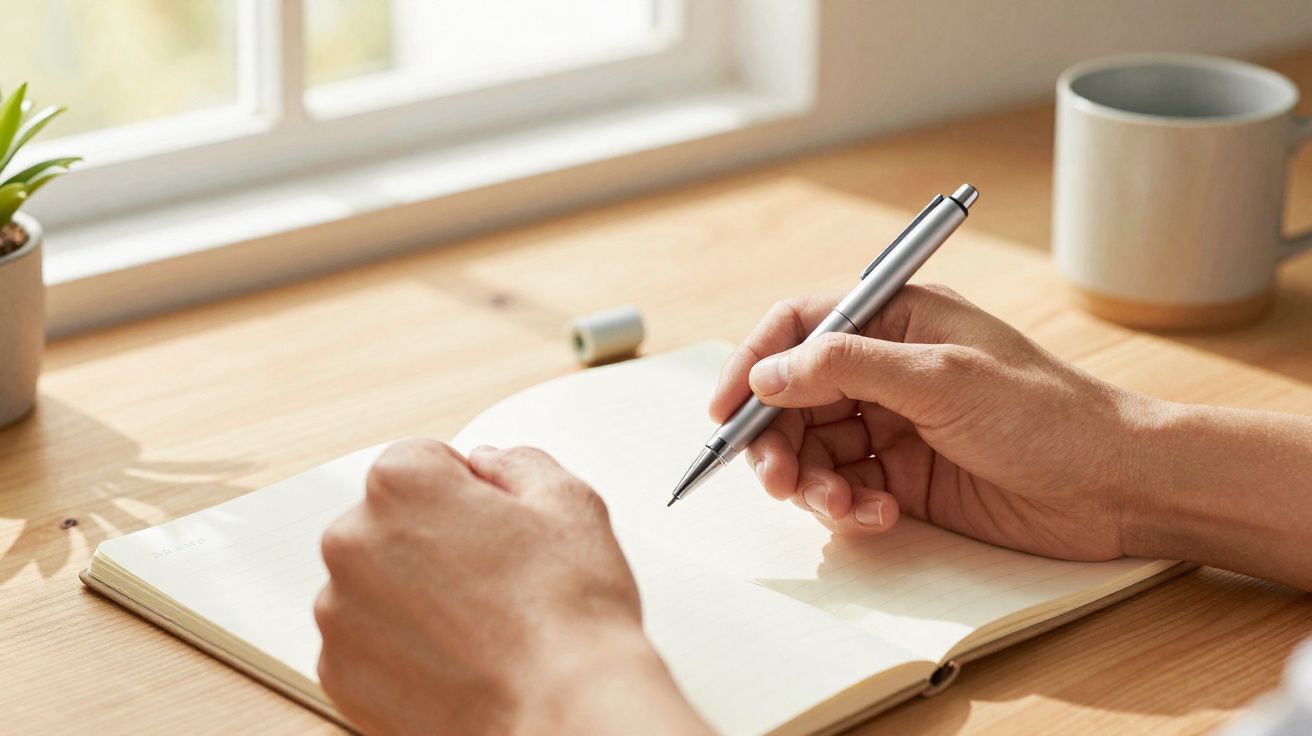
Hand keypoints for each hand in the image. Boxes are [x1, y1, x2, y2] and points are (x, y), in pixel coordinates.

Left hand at [315, 439, 708, 734]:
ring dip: (413, 595)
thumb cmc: (568, 615)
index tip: (497, 527)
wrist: (560, 710)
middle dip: (433, 540)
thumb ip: (518, 464)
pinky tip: (455, 659)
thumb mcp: (569, 503)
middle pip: (391, 521)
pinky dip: (400, 647)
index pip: (424, 461)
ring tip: (478, 625)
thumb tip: (490, 465)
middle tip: (493, 578)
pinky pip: (366, 641)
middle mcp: (352, 540)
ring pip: (376, 583)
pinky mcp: (339, 672)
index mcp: (401, 483)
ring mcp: (339, 610)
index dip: (469, 492)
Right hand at [710, 284, 1157, 560]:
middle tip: (779, 482)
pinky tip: (879, 515)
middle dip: (778, 440)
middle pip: (794, 397)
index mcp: (896, 319)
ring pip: (814, 447)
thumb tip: (767, 374)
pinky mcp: (904, 474)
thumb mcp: (940, 378)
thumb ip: (847, 368)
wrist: (1115, 485)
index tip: (723, 411)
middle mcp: (887, 367)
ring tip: (842, 507)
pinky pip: (845, 486)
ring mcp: (894, 423)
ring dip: (814, 481)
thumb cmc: (1044, 415)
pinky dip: (847, 506)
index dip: (754, 365)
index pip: (800, 328)